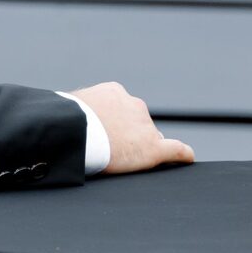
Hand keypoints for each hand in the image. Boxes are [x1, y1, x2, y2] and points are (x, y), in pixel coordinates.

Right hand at [70, 81, 195, 173]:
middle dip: (131, 134)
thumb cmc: (65, 121)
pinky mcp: (152, 148)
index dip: (118, 124)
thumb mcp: (71, 107)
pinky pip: (174, 149)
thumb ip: (81, 111)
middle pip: (139, 123)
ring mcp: (145, 126)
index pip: (125, 110)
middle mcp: (135, 106)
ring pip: (150, 137)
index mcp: (115, 93)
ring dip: (141, 146)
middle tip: (113, 149)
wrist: (74, 132)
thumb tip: (71, 118)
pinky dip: (181, 154)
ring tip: (123, 159)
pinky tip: (187, 158)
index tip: (108, 134)